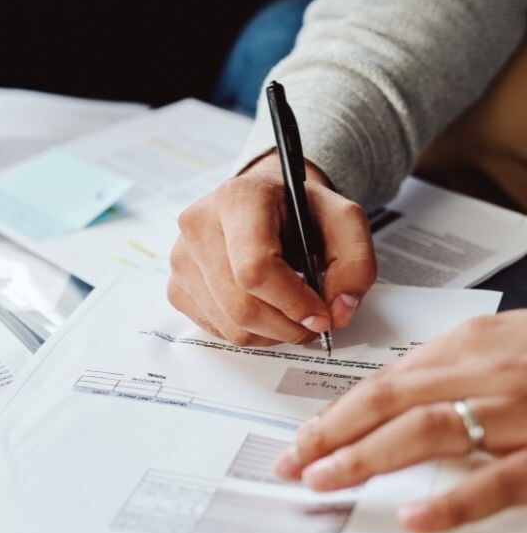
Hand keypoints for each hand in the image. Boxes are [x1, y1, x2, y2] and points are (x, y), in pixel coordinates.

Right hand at [168, 154, 376, 346]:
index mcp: (237, 199)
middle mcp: (198, 225)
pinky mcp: (177, 285)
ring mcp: (182, 257)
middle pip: (241, 304)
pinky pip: (215, 329)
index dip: (292, 302)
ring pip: (229, 325)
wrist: (262, 200)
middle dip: (287, 326)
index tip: (321, 314)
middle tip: (314, 323)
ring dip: (271, 333)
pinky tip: (264, 308)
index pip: (254, 268)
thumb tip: (338, 311)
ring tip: (291, 313)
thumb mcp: (343, 220)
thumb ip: (355, 264)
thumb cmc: (297, 209)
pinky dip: (248, 331)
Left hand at [275, 311, 526, 532]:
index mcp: (464, 346)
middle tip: (293, 462)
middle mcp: (481, 372)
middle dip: (332, 435)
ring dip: (367, 458)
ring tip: (326, 480)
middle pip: (388, 403)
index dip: (337, 412)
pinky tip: (415, 516)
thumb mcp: (495, 341)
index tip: (303, 437)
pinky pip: (499, 479)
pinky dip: (454, 499)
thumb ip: (445, 366)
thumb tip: (390, 396)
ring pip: (426, 432)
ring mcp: (516, 412)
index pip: (382, 382)